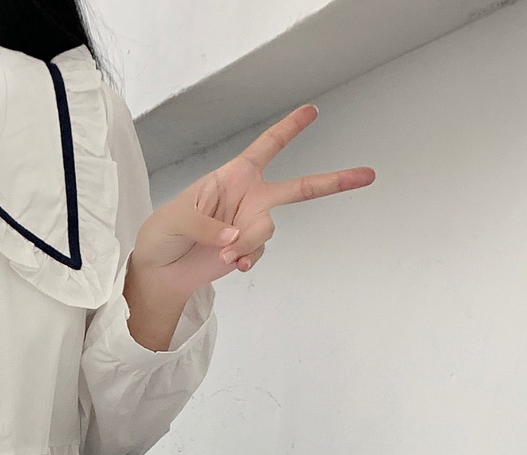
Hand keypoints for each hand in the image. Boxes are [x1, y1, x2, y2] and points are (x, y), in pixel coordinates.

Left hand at [128, 104, 375, 299]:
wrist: (159, 271)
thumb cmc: (162, 234)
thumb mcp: (177, 218)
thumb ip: (207, 225)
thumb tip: (236, 238)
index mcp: (233, 176)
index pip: (266, 147)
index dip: (289, 129)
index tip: (312, 111)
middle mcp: (248, 197)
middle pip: (299, 187)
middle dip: (335, 182)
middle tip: (368, 175)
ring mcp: (250, 225)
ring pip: (268, 230)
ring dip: (250, 242)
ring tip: (225, 254)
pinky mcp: (247, 250)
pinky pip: (260, 252)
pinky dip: (249, 259)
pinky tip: (233, 263)